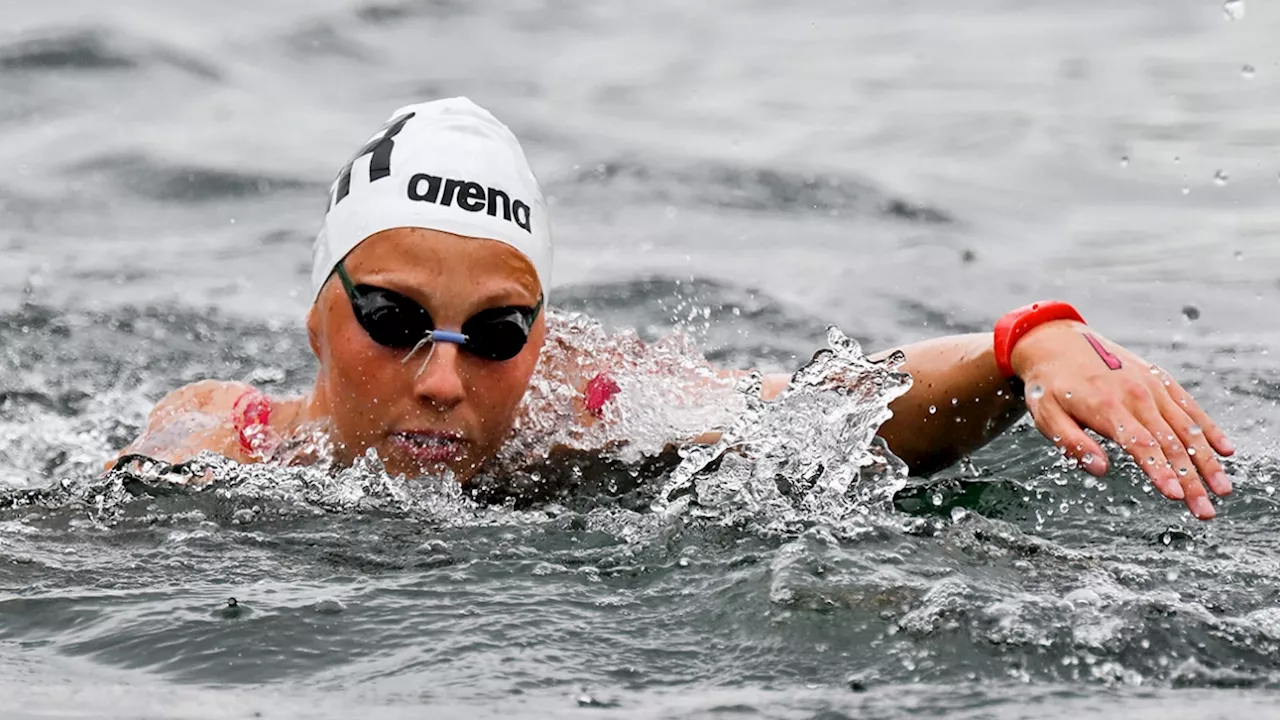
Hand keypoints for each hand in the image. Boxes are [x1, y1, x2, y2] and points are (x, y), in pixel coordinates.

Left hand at [1010, 320, 1234, 519]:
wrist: (1056, 341)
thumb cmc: (1049, 385)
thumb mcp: (1046, 415)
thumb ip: (1072, 443)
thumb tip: (1101, 469)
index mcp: (1107, 406)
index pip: (1140, 444)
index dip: (1160, 470)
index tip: (1176, 496)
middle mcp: (1136, 394)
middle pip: (1170, 443)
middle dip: (1191, 479)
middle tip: (1206, 512)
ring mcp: (1152, 385)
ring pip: (1187, 428)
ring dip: (1208, 461)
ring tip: (1224, 490)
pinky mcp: (1160, 379)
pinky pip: (1189, 406)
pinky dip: (1208, 428)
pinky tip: (1225, 450)